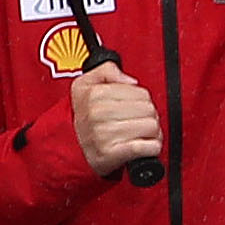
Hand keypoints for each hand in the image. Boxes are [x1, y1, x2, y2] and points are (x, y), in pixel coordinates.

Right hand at [70, 58, 161, 173]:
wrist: (71, 146)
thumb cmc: (85, 116)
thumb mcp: (86, 84)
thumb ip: (107, 70)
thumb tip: (130, 80)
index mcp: (95, 94)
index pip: (142, 93)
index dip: (143, 100)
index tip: (135, 105)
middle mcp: (98, 113)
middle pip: (149, 109)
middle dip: (149, 115)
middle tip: (139, 120)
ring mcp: (104, 134)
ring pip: (151, 127)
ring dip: (152, 132)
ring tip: (140, 133)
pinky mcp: (112, 153)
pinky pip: (148, 147)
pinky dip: (151, 147)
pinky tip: (143, 145)